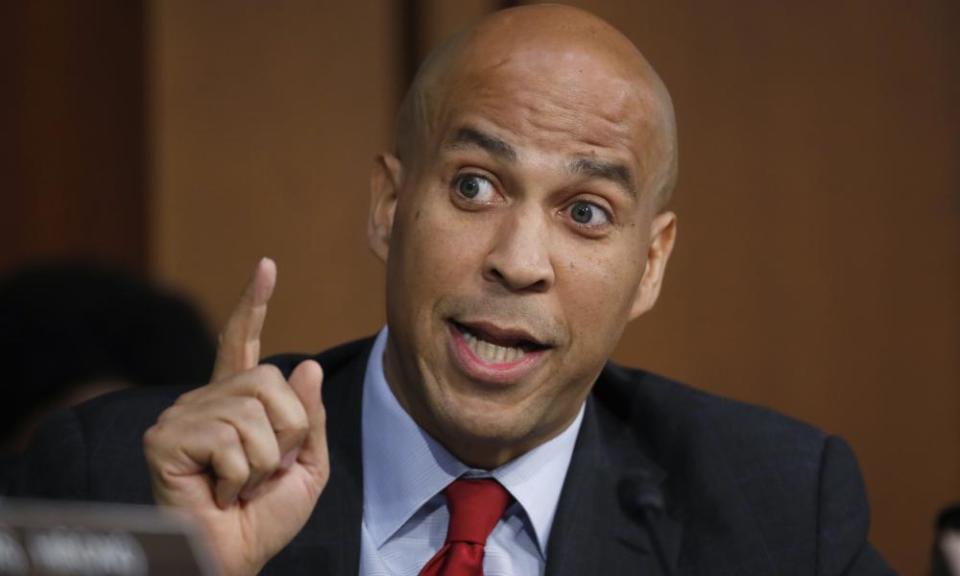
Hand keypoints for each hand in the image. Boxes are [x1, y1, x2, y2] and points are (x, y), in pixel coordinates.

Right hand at [144, 258, 328, 574]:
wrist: (237, 558)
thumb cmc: (266, 517)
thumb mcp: (308, 465)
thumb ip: (310, 418)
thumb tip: (305, 363)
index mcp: (237, 403)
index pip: (243, 344)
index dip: (254, 305)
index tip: (267, 266)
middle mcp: (205, 401)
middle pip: (270, 382)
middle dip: (288, 432)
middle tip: (266, 471)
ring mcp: (181, 417)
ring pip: (252, 413)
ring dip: (264, 462)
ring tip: (242, 486)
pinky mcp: (164, 440)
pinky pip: (228, 440)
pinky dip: (240, 477)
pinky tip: (221, 493)